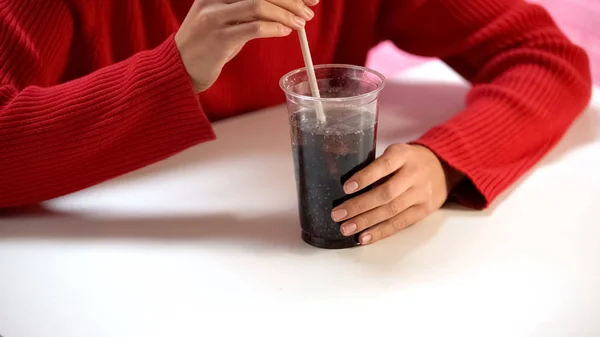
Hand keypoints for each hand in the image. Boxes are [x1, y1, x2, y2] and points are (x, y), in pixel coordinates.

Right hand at [175, 0, 317, 91]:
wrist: (180, 67)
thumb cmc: (208, 43)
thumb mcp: (225, 17)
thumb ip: (250, 8)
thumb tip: (288, 6)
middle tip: (308, 10)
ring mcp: (214, 17)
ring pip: (259, 5)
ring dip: (286, 14)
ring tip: (300, 23)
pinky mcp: (219, 38)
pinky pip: (254, 28)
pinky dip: (275, 28)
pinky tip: (284, 32)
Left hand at [331, 144, 462, 244]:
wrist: (444, 166)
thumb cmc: (410, 160)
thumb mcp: (396, 152)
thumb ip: (377, 165)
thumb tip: (346, 188)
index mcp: (403, 155)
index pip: (384, 166)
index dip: (365, 177)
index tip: (346, 188)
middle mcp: (414, 174)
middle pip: (385, 193)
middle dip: (359, 206)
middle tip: (338, 214)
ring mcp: (421, 194)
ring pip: (391, 211)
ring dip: (366, 222)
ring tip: (346, 228)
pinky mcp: (424, 210)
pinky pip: (400, 223)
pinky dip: (380, 231)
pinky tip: (364, 237)